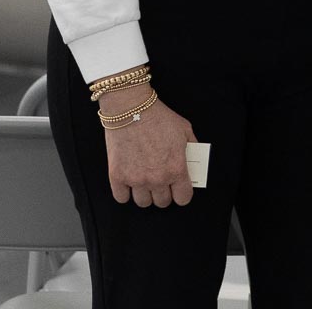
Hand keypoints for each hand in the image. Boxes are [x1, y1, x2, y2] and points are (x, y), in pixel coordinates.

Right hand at [100, 87, 196, 207]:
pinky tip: (129, 181)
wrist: (130, 108)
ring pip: (143, 203)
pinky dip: (125, 192)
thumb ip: (192, 148)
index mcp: (176, 168)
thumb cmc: (158, 117)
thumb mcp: (185, 130)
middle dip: (164, 192)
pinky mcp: (117, 176)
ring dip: (145, 194)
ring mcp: (136, 179)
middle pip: (163, 202)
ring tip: (145, 180)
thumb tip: (193, 163)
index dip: (182, 194)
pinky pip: (122, 198)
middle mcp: (157, 178)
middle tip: (161, 180)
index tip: (179, 189)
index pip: (183, 198)